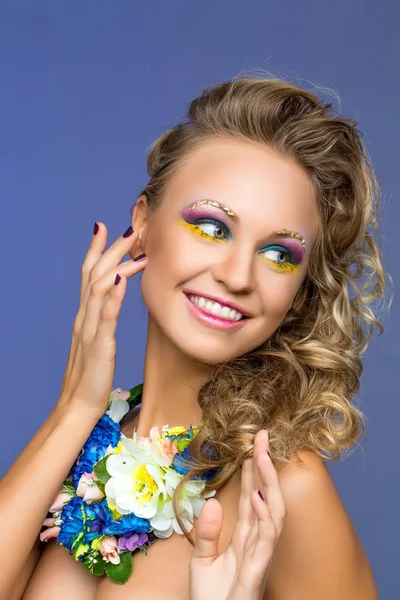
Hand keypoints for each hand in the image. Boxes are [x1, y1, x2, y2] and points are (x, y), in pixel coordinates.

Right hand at [58, 222, 146, 414]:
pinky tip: (120, 280)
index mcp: (85, 316)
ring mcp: (89, 330)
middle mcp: (84, 318)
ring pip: (98, 289)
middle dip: (111, 249)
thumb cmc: (91, 375)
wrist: (78, 405)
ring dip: (117, 265)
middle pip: (93, 274)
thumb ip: (103, 317)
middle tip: (130, 228)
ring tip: (136, 249)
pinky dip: (112, 296)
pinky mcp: (99, 346)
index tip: (103, 226)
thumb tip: (114, 294)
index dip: (95, 249)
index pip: (88, 274)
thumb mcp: (97, 340)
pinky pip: (104, 317)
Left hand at [189, 430, 285, 599]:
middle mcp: (256, 541)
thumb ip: (206, 533)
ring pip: (273, 511)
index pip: (252, 496)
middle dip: (264, 466)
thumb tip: (211, 503)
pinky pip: (267, 539)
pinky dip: (266, 515)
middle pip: (265, 496)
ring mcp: (260, 554)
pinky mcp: (257, 570)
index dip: (253, 471)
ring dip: (269, 482)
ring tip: (261, 455)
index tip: (251, 445)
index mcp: (244, 537)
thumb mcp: (201, 561)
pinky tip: (259, 495)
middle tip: (261, 436)